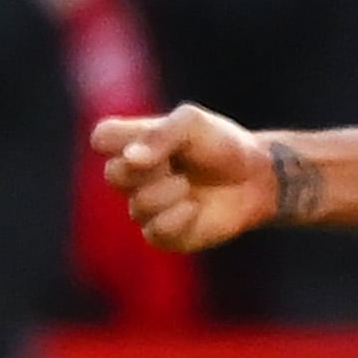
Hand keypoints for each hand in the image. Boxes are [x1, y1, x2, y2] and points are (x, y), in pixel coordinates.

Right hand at [92, 103, 281, 250]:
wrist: (256, 179)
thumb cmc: (222, 145)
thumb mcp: (192, 123)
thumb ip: (160, 135)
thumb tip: (131, 159)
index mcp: (132, 143)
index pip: (101, 138)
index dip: (120, 140)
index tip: (153, 138)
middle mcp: (132, 175)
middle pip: (113, 174)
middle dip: (148, 171)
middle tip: (175, 166)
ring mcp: (145, 206)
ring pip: (137, 206)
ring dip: (168, 194)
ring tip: (189, 186)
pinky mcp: (163, 234)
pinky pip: (153, 232)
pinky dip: (176, 219)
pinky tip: (193, 208)